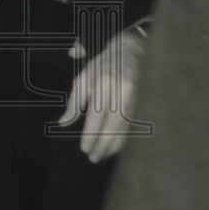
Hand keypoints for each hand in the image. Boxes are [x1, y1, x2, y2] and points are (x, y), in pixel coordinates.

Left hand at [58, 28, 147, 162]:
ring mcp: (137, 96)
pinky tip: (116, 147)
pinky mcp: (145, 101)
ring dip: (114, 145)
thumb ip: (74, 102)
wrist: (132, 50)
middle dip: (102, 144)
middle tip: (93, 158)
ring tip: (102, 156)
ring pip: (125, 127)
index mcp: (104, 83)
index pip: (97, 115)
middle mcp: (122, 90)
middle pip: (112, 125)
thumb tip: (63, 123)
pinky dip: (125, 138)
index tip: (84, 149)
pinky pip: (134, 125)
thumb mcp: (84, 78)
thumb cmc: (103, 65)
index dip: (91, 134)